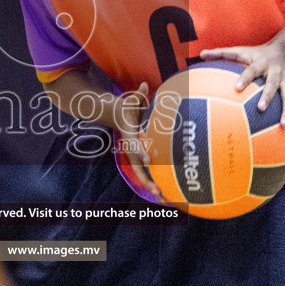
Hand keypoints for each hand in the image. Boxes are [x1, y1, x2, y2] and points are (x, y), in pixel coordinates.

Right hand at [113, 83, 161, 197]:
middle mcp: (132, 150)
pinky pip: (149, 173)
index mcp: (129, 137)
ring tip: (166, 201)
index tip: (149, 159)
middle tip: (158, 191)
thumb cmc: (126, 108)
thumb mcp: (130, 101)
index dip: (140, 151)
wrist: (116, 117)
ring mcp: (136, 156)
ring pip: (144, 175)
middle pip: (138, 168)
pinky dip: (156, 184)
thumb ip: (138, 95)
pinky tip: (167, 195)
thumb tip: (145, 84)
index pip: (135, 145)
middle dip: (148, 180)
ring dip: (154, 188)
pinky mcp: (141, 159)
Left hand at [199, 42, 284, 135]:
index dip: (245, 78)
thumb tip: (201, 54)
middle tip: (260, 108)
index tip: (237, 87)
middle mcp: (276, 72)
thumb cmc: (255, 54)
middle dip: (268, 96)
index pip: (252, 69)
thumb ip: (221, 53)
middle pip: (272, 84)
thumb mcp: (240, 50)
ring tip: (283, 124)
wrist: (283, 51)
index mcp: (261, 62)